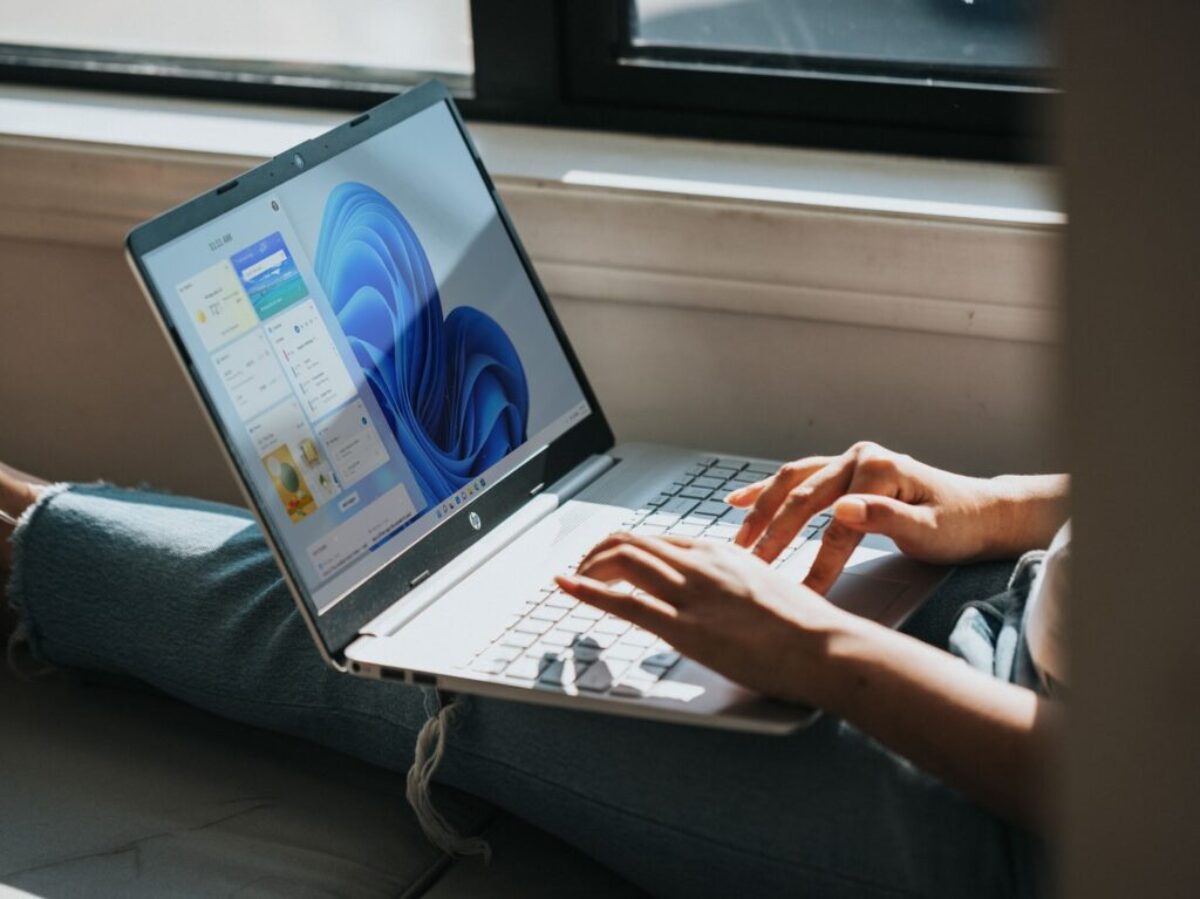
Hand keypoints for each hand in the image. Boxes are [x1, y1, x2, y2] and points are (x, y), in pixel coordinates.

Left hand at [556, 533, 846, 704]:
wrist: (826, 645)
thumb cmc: (805, 625)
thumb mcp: (765, 585)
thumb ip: (734, 582)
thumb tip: (721, 594)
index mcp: (719, 552)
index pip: (656, 540)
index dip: (623, 549)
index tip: (607, 561)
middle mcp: (700, 564)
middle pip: (631, 542)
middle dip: (596, 554)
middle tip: (581, 571)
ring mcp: (691, 594)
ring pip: (622, 560)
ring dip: (588, 568)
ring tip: (574, 580)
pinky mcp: (686, 628)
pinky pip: (625, 602)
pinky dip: (588, 591)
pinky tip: (568, 588)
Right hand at [726, 441, 1031, 593]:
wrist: (981, 512)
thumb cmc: (959, 525)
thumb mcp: (931, 530)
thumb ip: (886, 518)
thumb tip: (842, 509)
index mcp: (880, 469)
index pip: (837, 523)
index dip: (817, 561)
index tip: (799, 593)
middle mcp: (860, 457)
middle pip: (804, 498)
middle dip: (774, 535)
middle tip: (751, 567)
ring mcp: (849, 460)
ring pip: (792, 483)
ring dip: (761, 511)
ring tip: (739, 541)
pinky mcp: (844, 471)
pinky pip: (797, 477)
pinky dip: (767, 489)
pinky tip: (738, 500)